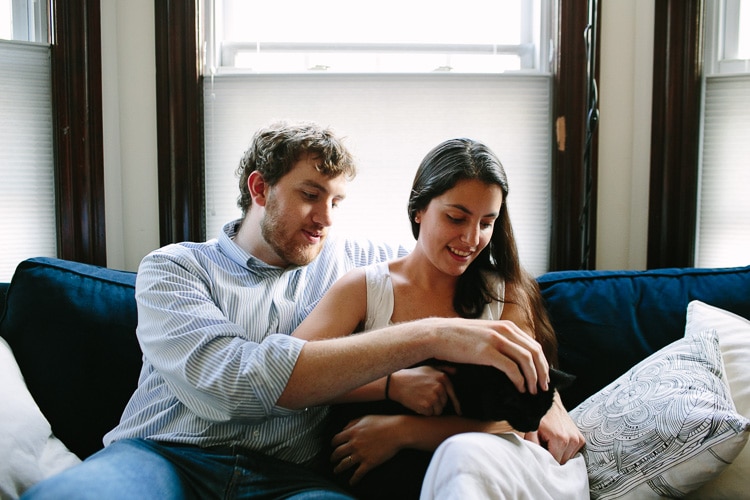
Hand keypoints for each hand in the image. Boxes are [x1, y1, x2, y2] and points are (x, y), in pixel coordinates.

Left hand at [330, 415, 403, 484]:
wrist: (397, 431)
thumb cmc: (383, 422)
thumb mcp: (365, 418)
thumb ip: (352, 422)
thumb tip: (344, 429)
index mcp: (352, 432)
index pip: (336, 439)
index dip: (333, 444)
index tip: (333, 446)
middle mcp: (354, 444)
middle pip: (337, 453)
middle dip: (333, 457)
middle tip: (332, 460)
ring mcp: (361, 454)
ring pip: (344, 464)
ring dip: (338, 468)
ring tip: (336, 470)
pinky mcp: (369, 463)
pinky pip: (358, 474)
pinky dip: (353, 479)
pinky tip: (352, 482)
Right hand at [389, 366, 460, 415]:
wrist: (397, 383)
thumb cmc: (413, 375)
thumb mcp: (429, 368)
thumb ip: (444, 369)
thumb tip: (456, 371)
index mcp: (443, 378)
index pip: (453, 395)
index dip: (456, 405)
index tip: (459, 412)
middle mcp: (440, 387)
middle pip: (444, 403)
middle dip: (436, 403)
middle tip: (424, 396)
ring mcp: (433, 396)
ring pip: (438, 410)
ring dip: (431, 409)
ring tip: (421, 399)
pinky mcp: (426, 405)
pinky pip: (429, 414)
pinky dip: (424, 412)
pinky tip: (417, 403)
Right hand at [429, 318, 548, 393]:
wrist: (438, 335)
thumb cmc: (459, 337)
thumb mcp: (485, 333)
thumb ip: (501, 340)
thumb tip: (515, 357)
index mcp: (506, 326)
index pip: (534, 345)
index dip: (542, 363)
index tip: (543, 376)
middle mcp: (505, 330)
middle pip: (535, 352)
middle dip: (542, 372)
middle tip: (544, 387)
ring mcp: (496, 340)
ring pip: (526, 360)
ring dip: (533, 378)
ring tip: (533, 391)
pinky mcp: (487, 352)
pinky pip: (511, 368)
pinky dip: (519, 380)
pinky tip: (519, 388)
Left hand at [524, 392, 584, 463]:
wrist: (549, 401)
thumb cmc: (538, 415)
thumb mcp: (530, 429)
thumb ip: (532, 446)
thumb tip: (535, 459)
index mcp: (561, 439)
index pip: (554, 463)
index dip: (545, 459)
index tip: (539, 451)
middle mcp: (573, 440)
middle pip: (561, 462)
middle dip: (552, 456)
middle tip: (544, 443)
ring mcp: (578, 439)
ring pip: (567, 458)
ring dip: (559, 453)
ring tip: (550, 441)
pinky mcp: (581, 439)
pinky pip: (572, 452)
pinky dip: (564, 450)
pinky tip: (557, 440)